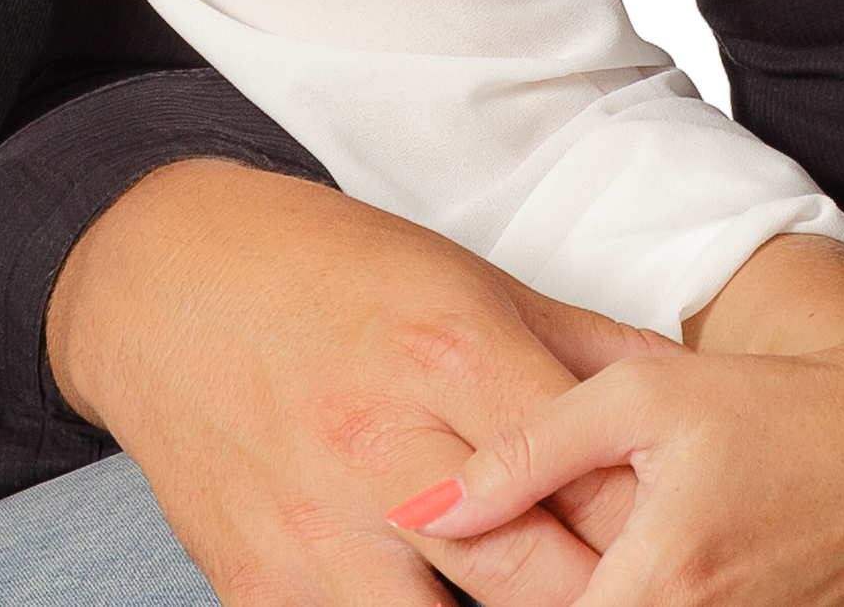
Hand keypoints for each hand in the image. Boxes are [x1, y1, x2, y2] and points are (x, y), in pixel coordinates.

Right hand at [49, 161, 657, 604]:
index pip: (594, 474)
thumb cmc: (324, 271)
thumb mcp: (461, 277)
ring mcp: (317, 534)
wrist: (156, 281)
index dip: (655, 520)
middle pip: (541, 580)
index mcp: (449, 354)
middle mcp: (383, 450)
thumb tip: (685, 392)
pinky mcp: (259, 590)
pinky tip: (445, 606)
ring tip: (540, 601)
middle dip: (605, 596)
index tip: (687, 537)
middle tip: (640, 594)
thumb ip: (577, 345)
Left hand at [401, 236, 843, 605]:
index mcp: (663, 583)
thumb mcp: (639, 396)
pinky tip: (649, 578)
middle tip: (556, 558)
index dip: (503, 600)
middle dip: (551, 599)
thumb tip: (423, 507)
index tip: (481, 581)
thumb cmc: (762, 408)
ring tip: (608, 560)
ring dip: (611, 601)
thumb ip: (527, 452)